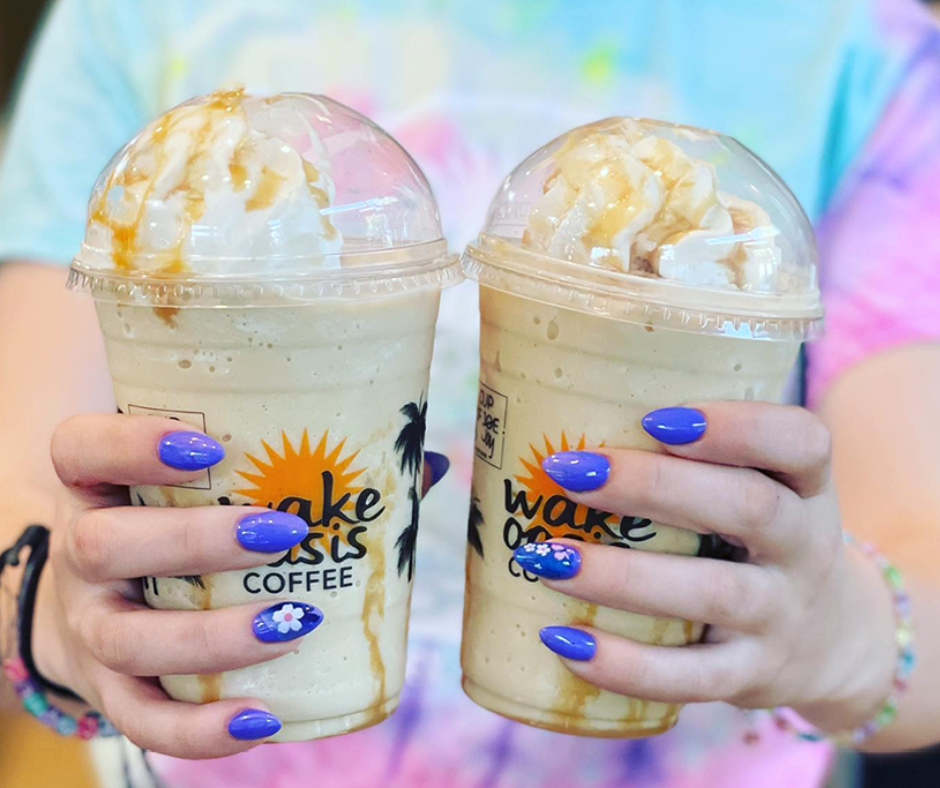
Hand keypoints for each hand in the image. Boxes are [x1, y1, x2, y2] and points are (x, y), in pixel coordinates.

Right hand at [33, 414, 447, 758]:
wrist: (91, 599)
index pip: (81, 448)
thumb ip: (306, 469)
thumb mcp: (207, 487)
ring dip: (211, 637)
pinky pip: (137, 719)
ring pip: (124, 636)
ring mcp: (88, 624)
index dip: (132, 444)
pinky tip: (261, 720)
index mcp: (99, 483)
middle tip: (282, 533)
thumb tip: (423, 466)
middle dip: (194, 542)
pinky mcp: (106, 689)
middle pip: (105, 544)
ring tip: (293, 624)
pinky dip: (196, 728)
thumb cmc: (175, 522)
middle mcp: (80, 551)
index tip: (209, 449)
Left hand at [516, 402, 896, 731]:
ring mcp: (781, 616)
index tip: (655, 419)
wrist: (832, 644)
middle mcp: (803, 547)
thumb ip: (690, 456)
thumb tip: (553, 416)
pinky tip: (563, 641)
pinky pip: (691, 676)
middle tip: (569, 471)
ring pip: (712, 593)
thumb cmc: (757, 538)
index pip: (801, 441)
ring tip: (544, 557)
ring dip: (621, 576)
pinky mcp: (751, 676)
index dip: (736, 426)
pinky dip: (624, 664)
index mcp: (805, 485)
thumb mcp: (758, 487)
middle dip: (653, 485)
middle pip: (747, 507)